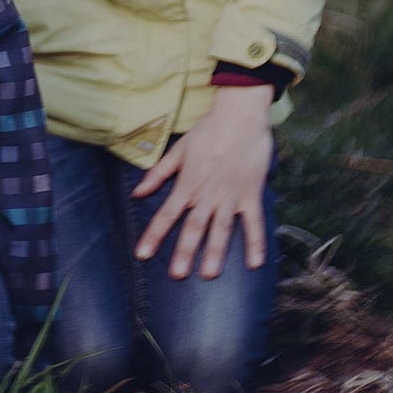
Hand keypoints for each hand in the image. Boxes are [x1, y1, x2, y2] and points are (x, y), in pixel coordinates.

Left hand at [131, 85, 273, 279]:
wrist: (239, 116)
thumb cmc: (207, 131)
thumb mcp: (178, 151)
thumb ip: (158, 174)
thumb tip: (137, 193)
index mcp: (187, 184)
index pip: (166, 214)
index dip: (153, 235)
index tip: (142, 254)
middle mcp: (207, 194)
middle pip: (193, 227)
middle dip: (184, 252)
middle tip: (177, 275)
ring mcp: (230, 196)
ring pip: (221, 229)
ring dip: (215, 253)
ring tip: (209, 275)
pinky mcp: (250, 195)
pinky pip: (254, 223)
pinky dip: (255, 243)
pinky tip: (255, 264)